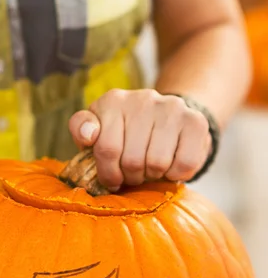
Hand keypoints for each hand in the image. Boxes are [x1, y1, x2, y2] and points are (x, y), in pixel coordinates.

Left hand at [69, 89, 211, 190]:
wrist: (166, 120)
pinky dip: (175, 175)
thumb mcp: (96, 130)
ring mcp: (172, 108)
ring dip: (152, 176)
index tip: (111, 179)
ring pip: (157, 163)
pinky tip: (169, 166)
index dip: (108, 173)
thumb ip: (81, 129)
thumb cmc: (123, 134)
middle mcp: (142, 99)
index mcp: (112, 101)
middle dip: (130, 177)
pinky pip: (184, 164)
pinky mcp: (196, 121)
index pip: (107, 148)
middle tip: (132, 174)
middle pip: (132, 160)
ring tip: (149, 169)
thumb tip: (88, 135)